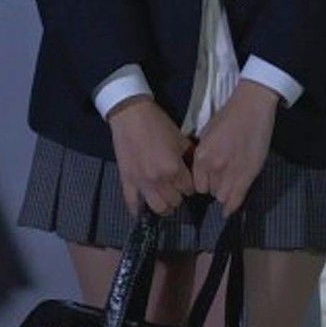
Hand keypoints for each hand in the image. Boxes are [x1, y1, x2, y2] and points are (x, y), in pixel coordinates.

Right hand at [107, 97, 193, 216]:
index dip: (190, 185)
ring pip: (157, 208)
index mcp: (175, 169)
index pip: (189, 189)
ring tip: (163, 199)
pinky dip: (137, 210)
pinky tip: (141, 211)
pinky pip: (132, 203)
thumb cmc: (158, 124)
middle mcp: (159, 180)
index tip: (187, 181)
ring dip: (163, 206)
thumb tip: (198, 168)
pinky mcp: (127, 181)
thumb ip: (190, 156)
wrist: (131, 115)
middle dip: (178, 196)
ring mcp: (142, 183)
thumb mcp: (180, 138)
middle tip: (176, 188)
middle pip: (175, 201)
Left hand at [190, 79, 279, 213]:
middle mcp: (213, 166)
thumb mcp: (207, 136)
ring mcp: (231, 172)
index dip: (203, 183)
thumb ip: (204, 156)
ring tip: (230, 185)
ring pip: (222, 197)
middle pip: (209, 192)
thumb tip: (203, 171)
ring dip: (225, 193)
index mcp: (201, 155)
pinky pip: (237, 198)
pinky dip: (232, 207)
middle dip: (214, 188)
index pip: (197, 184)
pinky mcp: (248, 174)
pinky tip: (228, 211)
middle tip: (221, 180)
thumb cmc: (229, 118)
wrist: (251, 108)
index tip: (208, 181)